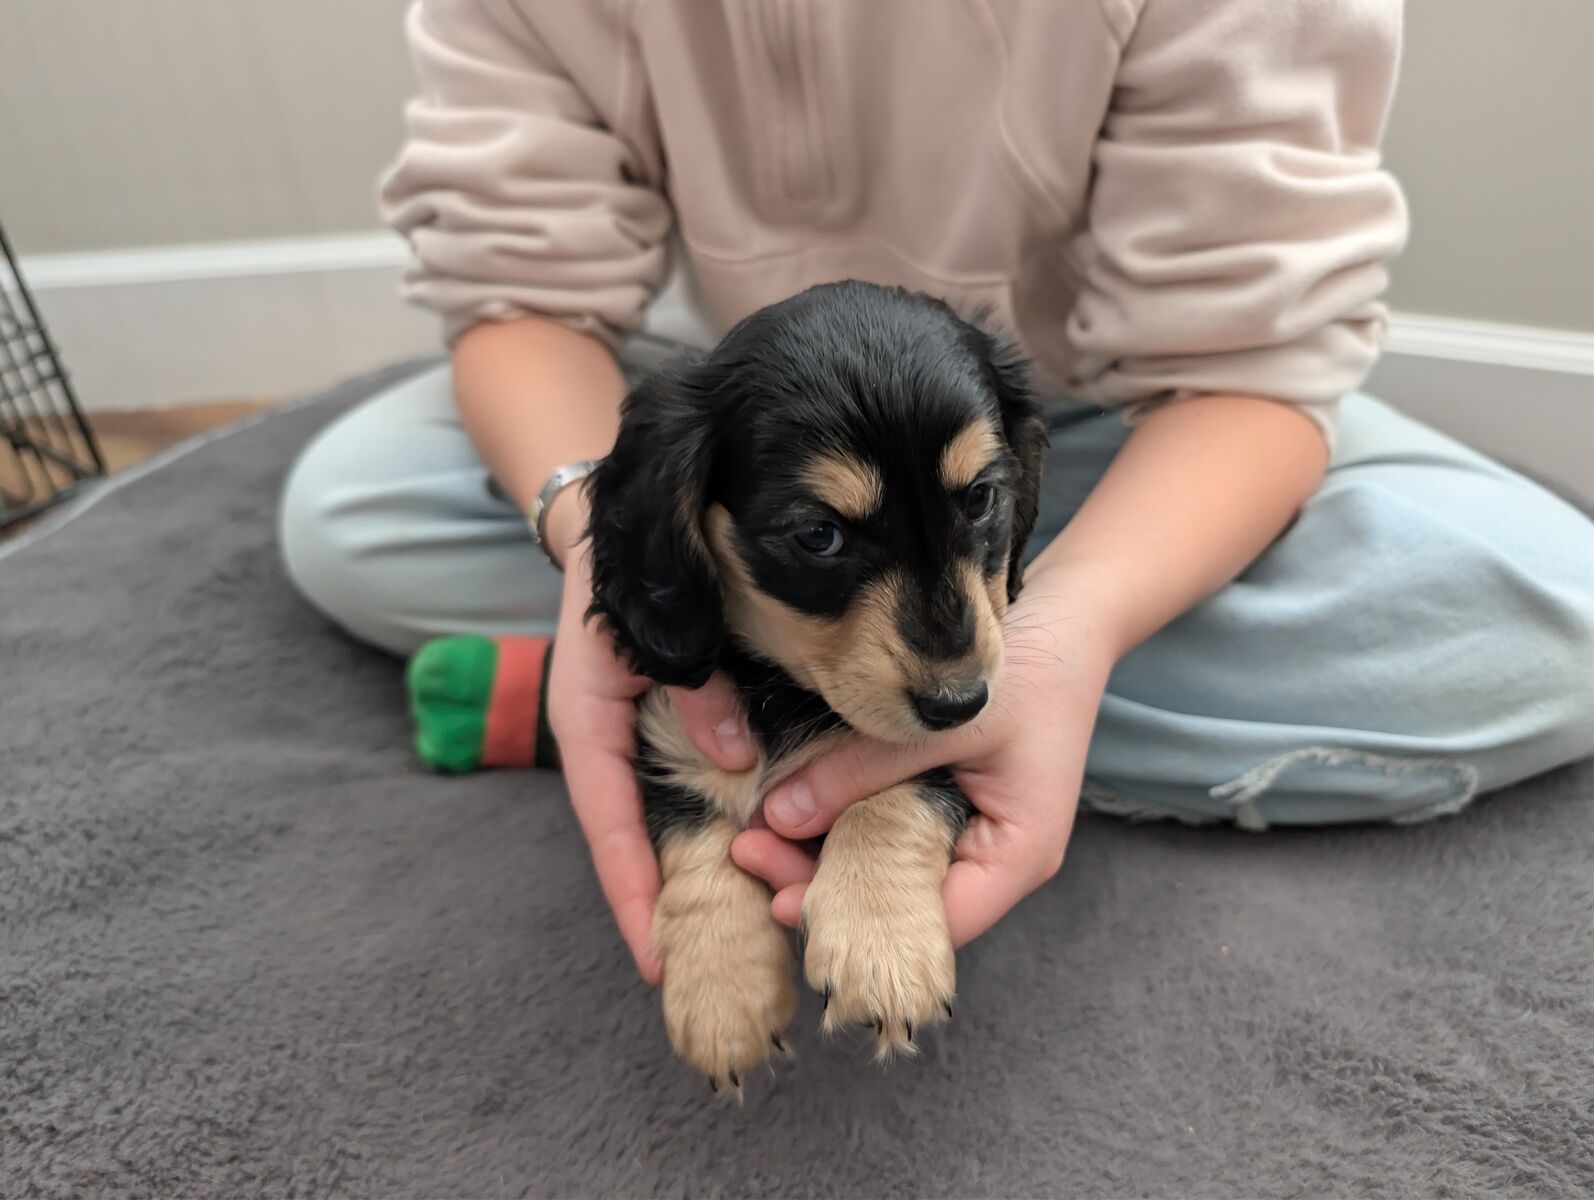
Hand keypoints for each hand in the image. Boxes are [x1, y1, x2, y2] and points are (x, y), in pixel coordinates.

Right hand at [546, 499, 756, 983]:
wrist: (618, 526)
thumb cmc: (631, 570)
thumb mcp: (657, 625)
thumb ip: (695, 689)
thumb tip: (735, 764)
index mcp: (586, 720)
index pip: (607, 824)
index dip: (632, 893)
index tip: (656, 959)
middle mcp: (601, 741)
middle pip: (623, 841)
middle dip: (654, 907)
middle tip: (691, 974)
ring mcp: (624, 740)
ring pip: (645, 824)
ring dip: (674, 880)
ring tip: (711, 943)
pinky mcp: (650, 732)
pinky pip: (665, 797)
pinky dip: (692, 835)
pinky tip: (726, 868)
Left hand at [730, 564, 1115, 946]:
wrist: (1069, 625)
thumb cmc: (1028, 674)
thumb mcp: (943, 723)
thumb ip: (863, 768)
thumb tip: (777, 814)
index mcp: (1015, 856)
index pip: (933, 924)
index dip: (857, 922)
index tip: (781, 901)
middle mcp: (996, 861)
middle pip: (902, 903)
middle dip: (824, 887)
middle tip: (749, 855)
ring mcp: (975, 837)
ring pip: (891, 870)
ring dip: (827, 857)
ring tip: (755, 837)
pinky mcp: (953, 808)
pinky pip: (894, 835)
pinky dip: (847, 827)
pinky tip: (795, 814)